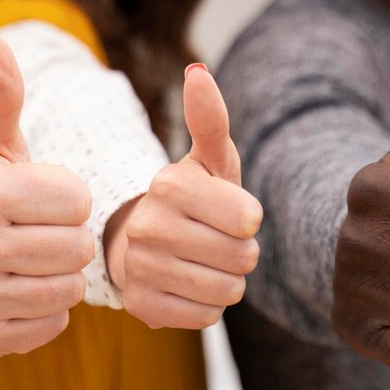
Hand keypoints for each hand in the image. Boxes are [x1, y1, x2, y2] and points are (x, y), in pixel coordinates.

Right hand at [0, 37, 94, 360]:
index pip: (78, 201)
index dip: (65, 194)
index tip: (36, 192)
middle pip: (77, 248)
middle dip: (65, 234)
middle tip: (33, 227)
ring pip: (68, 289)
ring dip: (58, 272)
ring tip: (27, 255)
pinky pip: (52, 326)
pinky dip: (44, 309)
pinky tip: (16, 286)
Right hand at [107, 63, 262, 328]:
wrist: (143, 243)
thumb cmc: (192, 198)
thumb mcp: (208, 159)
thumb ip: (210, 119)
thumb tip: (197, 72)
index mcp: (169, 185)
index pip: (249, 219)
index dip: (248, 220)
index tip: (230, 213)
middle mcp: (148, 225)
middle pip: (242, 258)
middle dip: (241, 252)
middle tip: (217, 240)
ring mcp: (139, 268)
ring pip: (227, 290)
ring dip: (227, 280)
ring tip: (203, 262)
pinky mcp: (141, 306)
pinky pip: (207, 317)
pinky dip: (207, 306)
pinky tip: (188, 285)